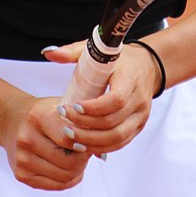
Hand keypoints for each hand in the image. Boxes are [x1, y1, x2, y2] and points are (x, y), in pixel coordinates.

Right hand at [0, 89, 90, 190]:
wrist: (12, 120)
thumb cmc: (43, 112)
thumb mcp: (60, 105)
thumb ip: (80, 120)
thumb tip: (104, 145)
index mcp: (38, 117)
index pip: (69, 138)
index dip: (85, 142)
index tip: (92, 139)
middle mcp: (26, 138)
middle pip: (68, 162)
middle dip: (83, 159)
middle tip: (87, 151)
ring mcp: (22, 159)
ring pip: (64, 177)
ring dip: (78, 171)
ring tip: (79, 159)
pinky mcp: (21, 175)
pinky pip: (55, 185)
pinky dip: (68, 179)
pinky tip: (69, 168)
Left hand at [44, 41, 158, 156]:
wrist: (147, 66)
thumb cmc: (121, 58)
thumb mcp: (99, 49)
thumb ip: (73, 51)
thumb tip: (48, 53)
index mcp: (130, 78)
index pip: (116, 100)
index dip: (93, 108)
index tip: (73, 107)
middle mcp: (139, 100)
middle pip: (113, 122)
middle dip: (86, 127)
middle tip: (65, 124)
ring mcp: (141, 116)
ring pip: (117, 137)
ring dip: (92, 141)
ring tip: (71, 136)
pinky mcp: (139, 126)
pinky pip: (121, 143)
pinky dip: (102, 147)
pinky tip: (84, 145)